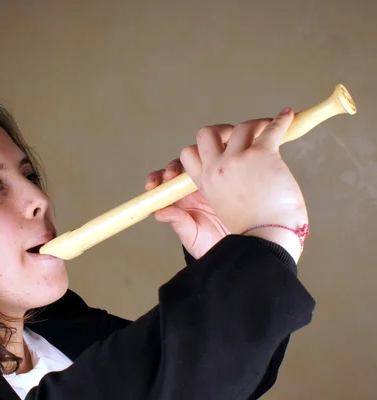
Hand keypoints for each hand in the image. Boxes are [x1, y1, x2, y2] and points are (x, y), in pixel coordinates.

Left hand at [145, 159, 229, 259]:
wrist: (237, 247)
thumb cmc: (210, 243)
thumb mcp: (192, 236)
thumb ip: (178, 223)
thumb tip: (159, 213)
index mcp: (179, 200)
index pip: (164, 184)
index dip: (156, 180)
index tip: (152, 186)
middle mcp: (191, 189)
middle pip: (179, 169)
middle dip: (173, 168)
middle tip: (171, 175)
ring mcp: (209, 181)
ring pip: (198, 163)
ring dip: (194, 160)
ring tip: (193, 167)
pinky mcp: (227, 179)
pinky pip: (220, 165)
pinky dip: (217, 158)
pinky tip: (215, 161)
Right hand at [180, 108, 308, 262]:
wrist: (265, 246)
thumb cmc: (239, 242)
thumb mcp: (198, 233)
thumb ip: (180, 220)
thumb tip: (158, 212)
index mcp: (203, 185)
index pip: (186, 158)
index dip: (192, 154)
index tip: (208, 154)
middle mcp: (216, 169)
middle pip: (204, 135)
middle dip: (217, 133)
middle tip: (233, 138)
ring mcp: (237, 160)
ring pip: (237, 128)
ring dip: (252, 127)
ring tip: (264, 131)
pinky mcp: (261, 156)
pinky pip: (270, 129)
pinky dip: (280, 121)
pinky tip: (286, 116)